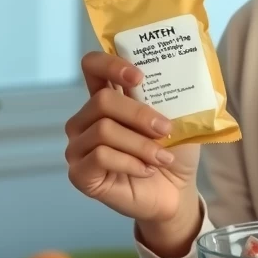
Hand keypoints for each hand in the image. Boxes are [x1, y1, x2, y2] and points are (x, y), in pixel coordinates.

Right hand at [66, 52, 201, 227]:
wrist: (176, 192)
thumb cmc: (173, 151)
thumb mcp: (177, 119)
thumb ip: (166, 98)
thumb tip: (172, 78)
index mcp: (107, 97)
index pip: (92, 66)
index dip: (110, 64)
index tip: (139, 77)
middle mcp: (86, 119)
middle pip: (102, 100)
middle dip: (138, 114)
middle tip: (165, 128)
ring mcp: (79, 146)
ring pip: (103, 130)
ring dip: (140, 144)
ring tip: (162, 157)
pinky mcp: (80, 174)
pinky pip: (100, 157)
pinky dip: (130, 162)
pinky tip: (146, 170)